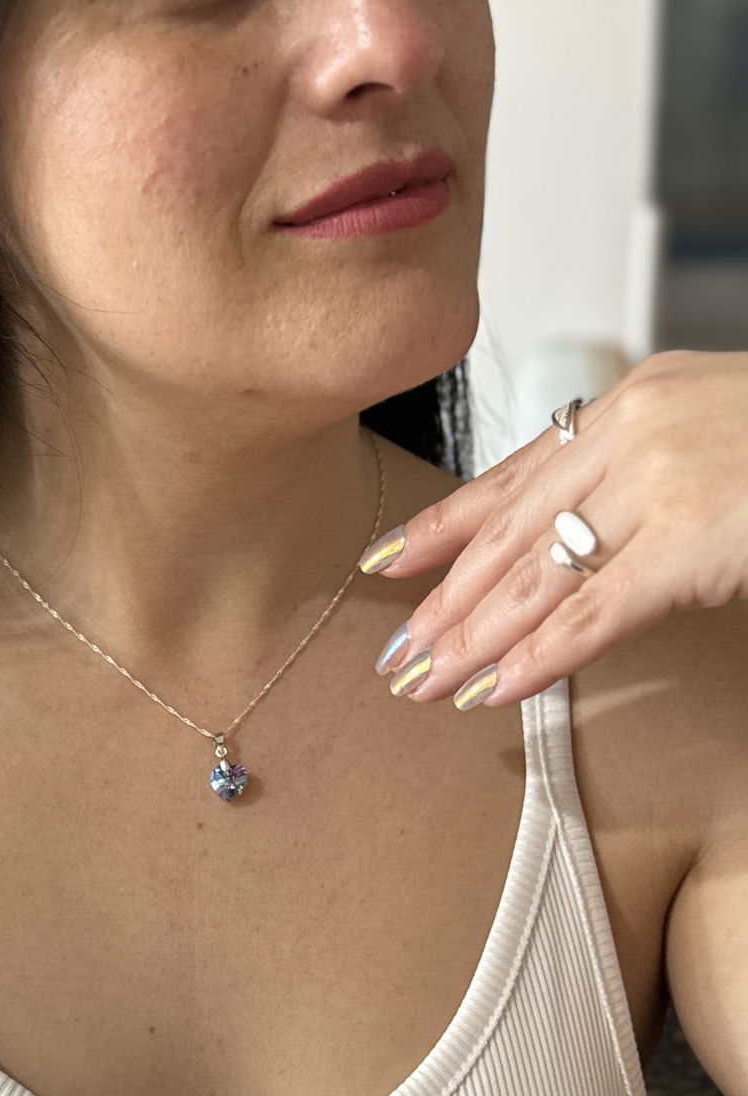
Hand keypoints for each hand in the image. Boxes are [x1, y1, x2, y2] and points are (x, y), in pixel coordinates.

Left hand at [356, 349, 747, 708]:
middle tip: (399, 653)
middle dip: (446, 600)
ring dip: (475, 639)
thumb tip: (581, 540)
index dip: (443, 526)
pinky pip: (595, 611)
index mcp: (628, 404)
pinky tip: (496, 690)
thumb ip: (641, 476)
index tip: (387, 563)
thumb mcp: (708, 435)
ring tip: (427, 683)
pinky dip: (540, 656)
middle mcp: (629, 433)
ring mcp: (660, 483)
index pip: (511, 476)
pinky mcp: (693, 539)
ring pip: (537, 576)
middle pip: (510, 532)